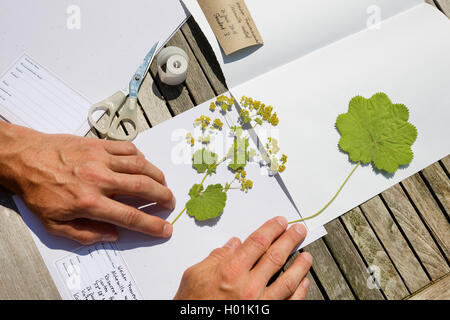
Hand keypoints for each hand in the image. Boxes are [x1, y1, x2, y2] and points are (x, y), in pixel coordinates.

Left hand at [0, 124, 174, 244]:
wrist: (25, 159)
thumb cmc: (38, 190)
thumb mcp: (54, 224)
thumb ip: (85, 234)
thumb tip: (112, 234)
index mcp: (89, 202)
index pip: (130, 216)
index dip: (152, 225)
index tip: (164, 228)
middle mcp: (100, 179)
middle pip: (143, 188)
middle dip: (163, 197)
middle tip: (170, 202)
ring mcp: (101, 158)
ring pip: (141, 166)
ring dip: (157, 176)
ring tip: (162, 183)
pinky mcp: (99, 144)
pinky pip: (128, 148)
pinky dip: (141, 157)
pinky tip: (142, 164)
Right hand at [174, 217, 311, 299]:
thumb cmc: (191, 303)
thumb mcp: (195, 275)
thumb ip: (215, 257)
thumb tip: (233, 244)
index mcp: (230, 271)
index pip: (258, 242)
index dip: (272, 229)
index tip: (281, 222)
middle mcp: (248, 286)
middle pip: (276, 256)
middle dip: (290, 240)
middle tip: (300, 230)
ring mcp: (259, 304)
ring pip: (288, 280)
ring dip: (300, 266)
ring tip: (307, 255)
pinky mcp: (265, 316)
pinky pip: (288, 303)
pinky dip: (299, 292)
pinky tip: (303, 283)